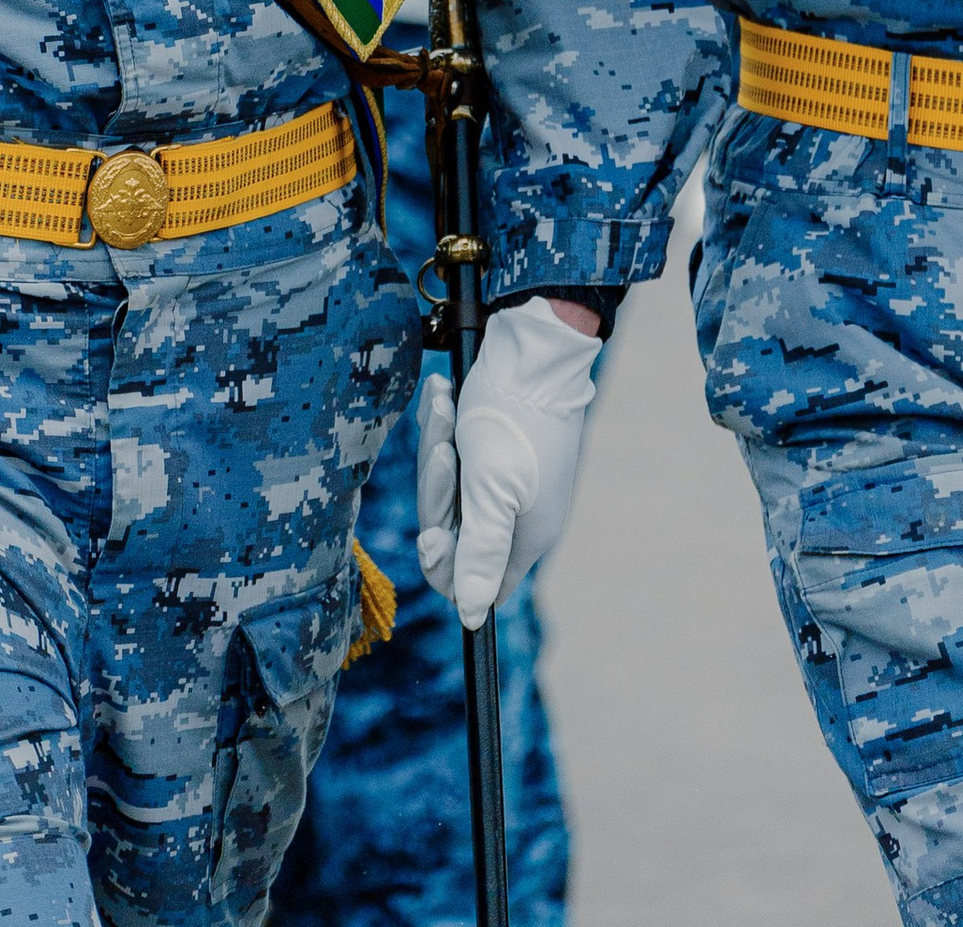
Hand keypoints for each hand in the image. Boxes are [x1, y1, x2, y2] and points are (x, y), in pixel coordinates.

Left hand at [415, 300, 600, 627]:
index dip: (447, 567)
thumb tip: (471, 618)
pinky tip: (441, 396)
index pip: (477, 583)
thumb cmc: (513, 417)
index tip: (430, 537)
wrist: (533, 344)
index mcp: (525, 535)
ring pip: (450, 486)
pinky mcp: (493, 444)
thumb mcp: (492, 490)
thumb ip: (481, 552)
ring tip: (444, 407)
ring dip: (438, 445)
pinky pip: (454, 449)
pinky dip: (443, 426)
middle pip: (455, 530)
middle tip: (444, 452)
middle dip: (438, 491)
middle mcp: (518, 513)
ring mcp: (506, 477)